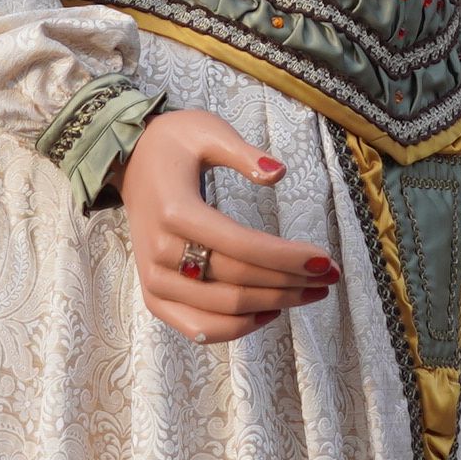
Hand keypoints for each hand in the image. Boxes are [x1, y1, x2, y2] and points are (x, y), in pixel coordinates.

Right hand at [119, 108, 338, 344]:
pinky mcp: (154, 295)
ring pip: (224, 309)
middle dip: (292, 282)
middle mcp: (162, 251)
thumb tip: (279, 173)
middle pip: (239, 281)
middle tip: (330, 277)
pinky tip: (269, 313)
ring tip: (310, 292)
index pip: (243, 246)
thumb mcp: (207, 131)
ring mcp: (154, 279)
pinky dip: (235, 329)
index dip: (288, 258)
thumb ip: (244, 153)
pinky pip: (197, 327)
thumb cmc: (173, 144)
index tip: (326, 260)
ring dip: (274, 305)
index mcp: (176, 211)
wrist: (129, 162)